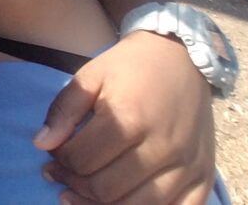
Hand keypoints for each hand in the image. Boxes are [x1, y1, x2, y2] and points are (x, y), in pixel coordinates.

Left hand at [34, 32, 215, 202]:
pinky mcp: (205, 176)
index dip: (59, 163)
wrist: (182, 56)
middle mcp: (161, 146)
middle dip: (75, 186)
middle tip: (63, 177)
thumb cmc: (131, 66)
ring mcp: (187, 165)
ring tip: (83, 194)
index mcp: (129, 117)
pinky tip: (124, 204)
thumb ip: (64, 110)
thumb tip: (42, 144)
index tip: (52, 157)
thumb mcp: (91, 75)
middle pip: (107, 189)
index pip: (82, 160)